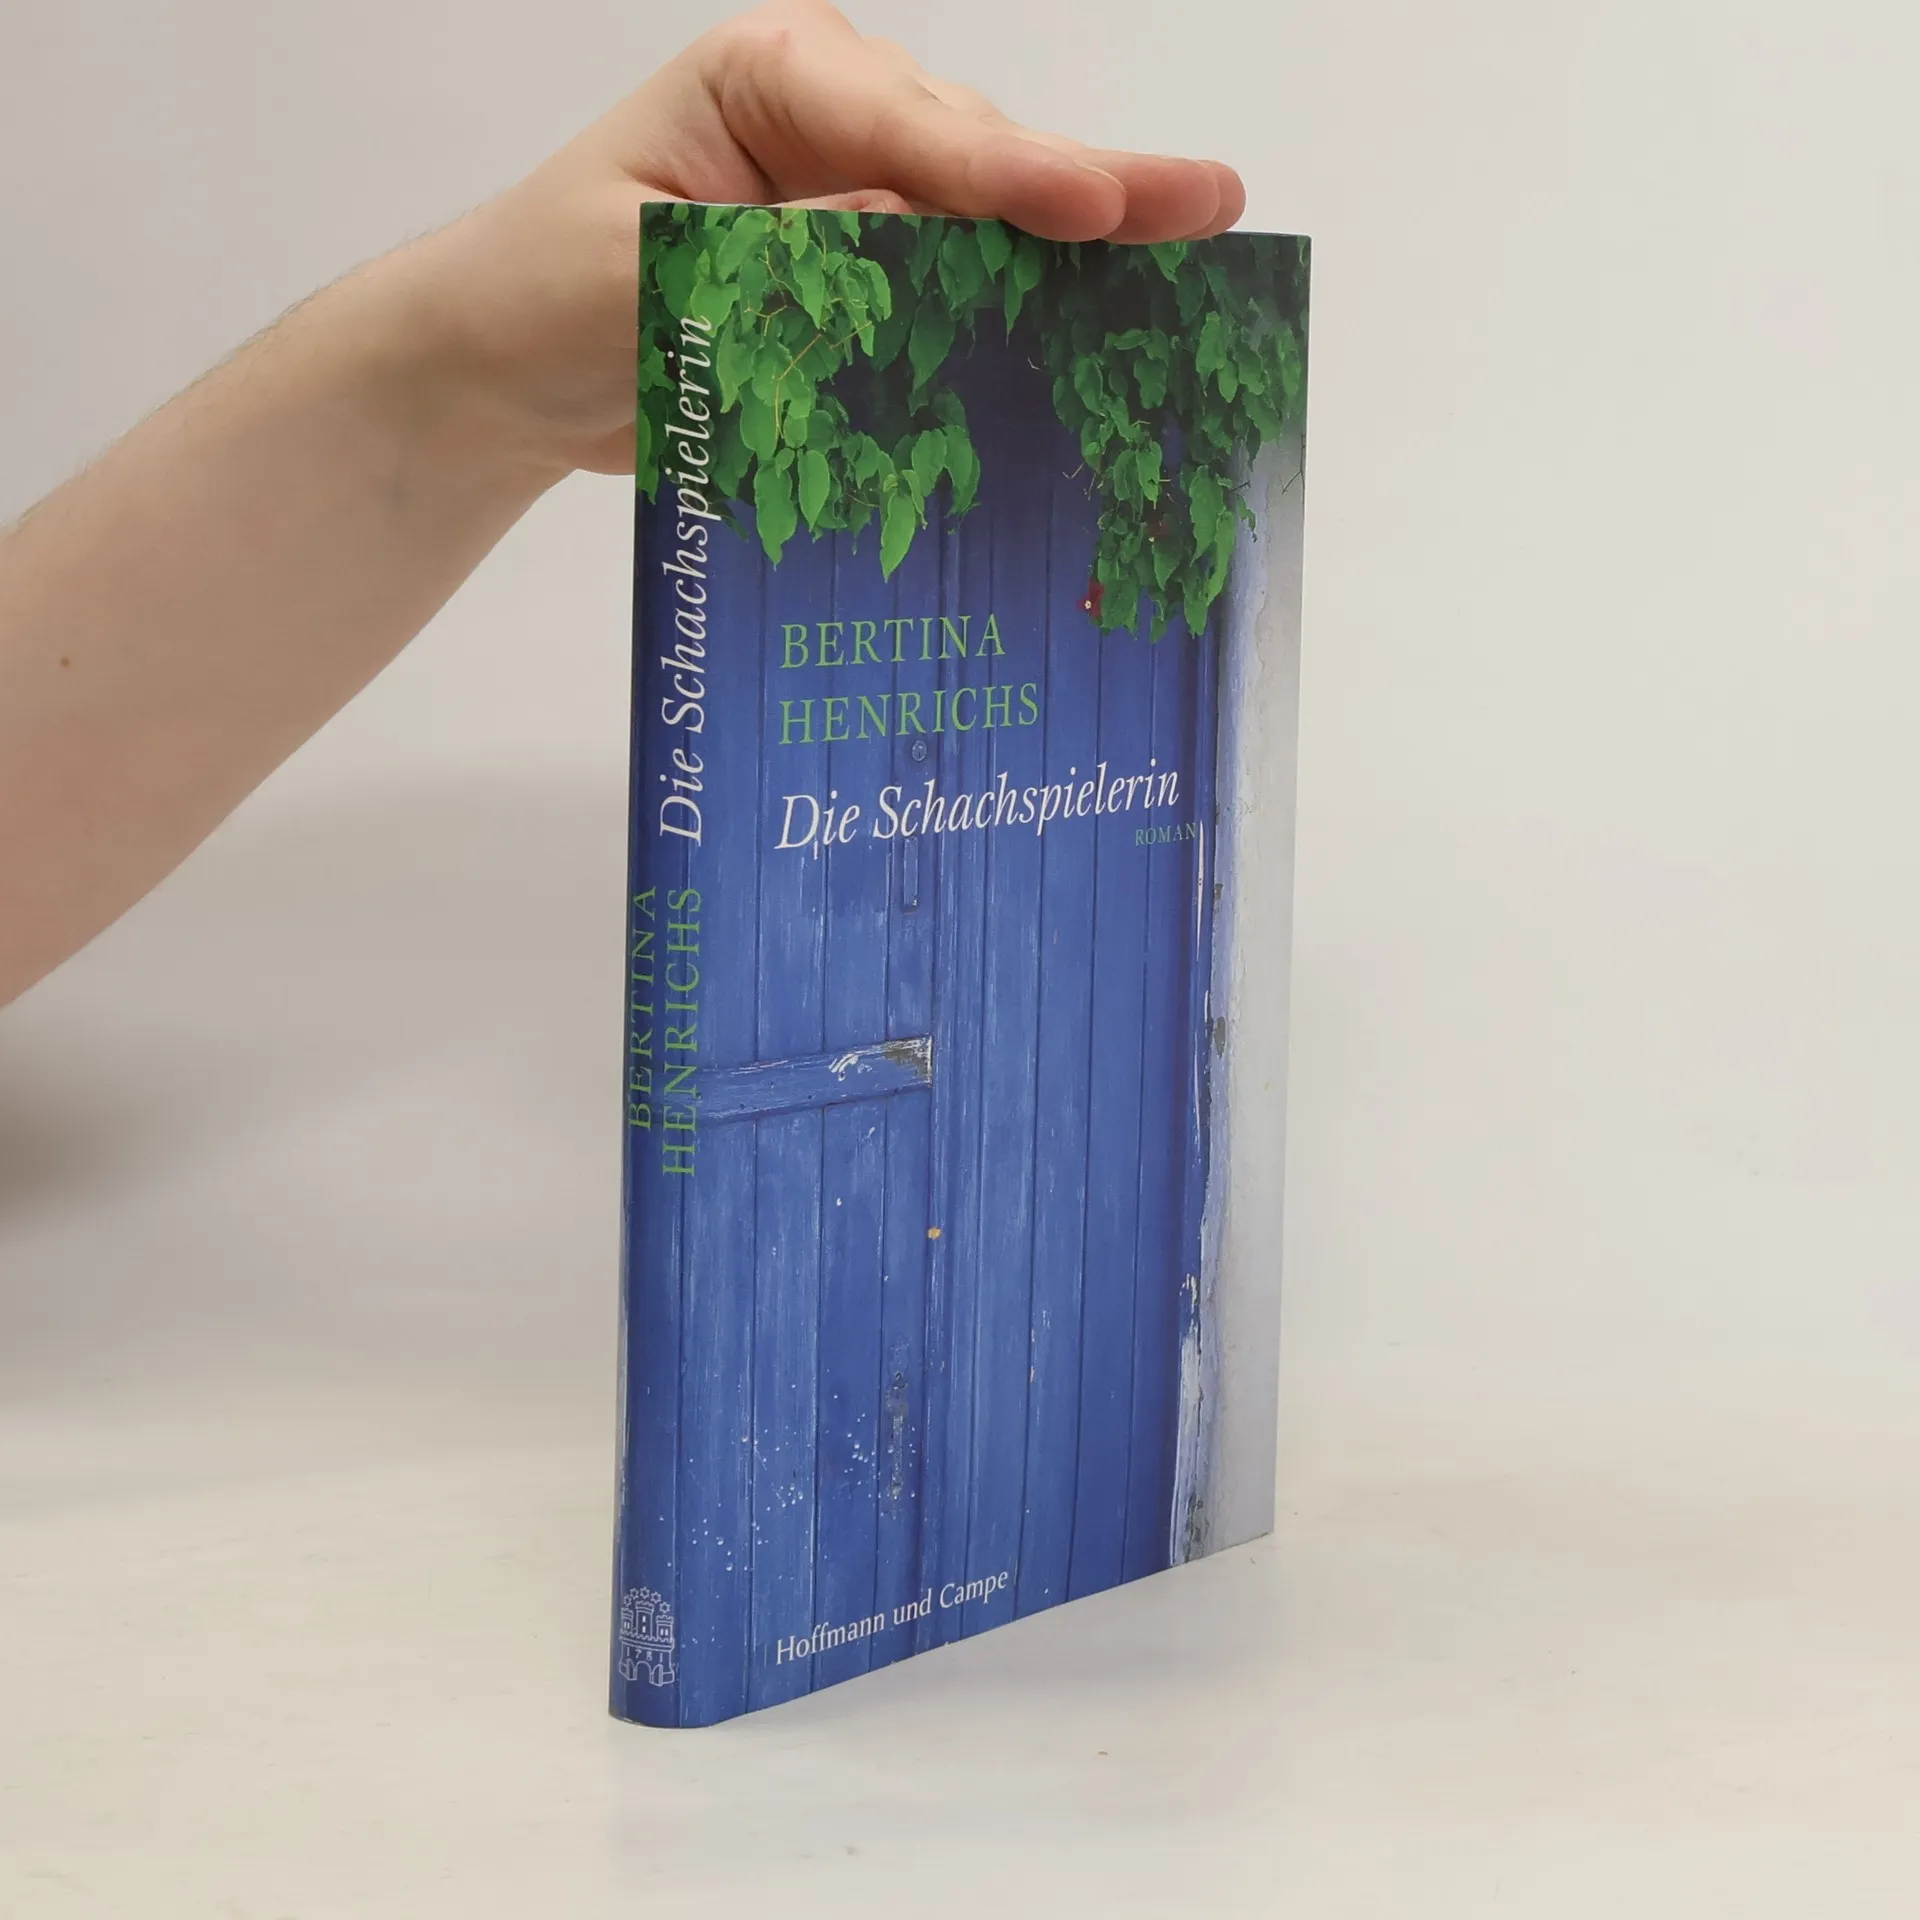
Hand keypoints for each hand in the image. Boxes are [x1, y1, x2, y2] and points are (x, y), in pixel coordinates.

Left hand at [394, 0, 1246, 477]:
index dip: (1004, 175)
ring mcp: (862, 195)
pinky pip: (962, 286)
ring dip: (1072, 255)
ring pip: (988, 220)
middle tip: (1207, 207)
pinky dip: (1024, 312)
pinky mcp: (873, 274)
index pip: (906, 126)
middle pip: (977, 157)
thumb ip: (779, 255)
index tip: (1092, 207)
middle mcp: (836, 119)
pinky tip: (1107, 325)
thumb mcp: (644, 271)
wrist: (514, 368)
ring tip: (1192, 259)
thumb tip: (914, 234)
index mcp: (771, 78)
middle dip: (1084, 192)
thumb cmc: (548, 293)